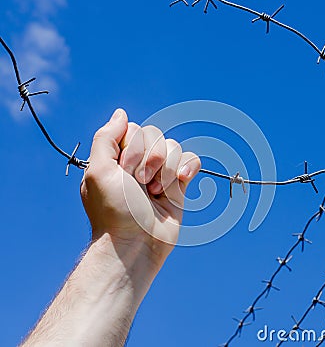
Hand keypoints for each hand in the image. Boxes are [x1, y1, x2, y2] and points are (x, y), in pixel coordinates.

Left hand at [80, 109, 200, 264]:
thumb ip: (106, 137)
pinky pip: (191, 159)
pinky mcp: (179, 185)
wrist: (136, 245)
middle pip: (155, 135)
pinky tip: (180, 182)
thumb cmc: (114, 211)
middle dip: (149, 159)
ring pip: (174, 147)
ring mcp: (161, 173)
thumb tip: (121, 113)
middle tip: (140, 184)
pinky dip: (188, 167)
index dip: (132, 148)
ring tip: (155, 193)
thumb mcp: (98, 171)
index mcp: (119, 157)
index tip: (124, 172)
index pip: (134, 129)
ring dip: (165, 170)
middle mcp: (140, 162)